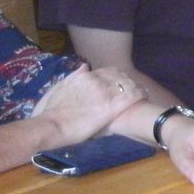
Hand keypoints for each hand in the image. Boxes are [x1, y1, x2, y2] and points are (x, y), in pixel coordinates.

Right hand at [32, 67, 146, 146]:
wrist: (49, 126)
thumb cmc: (49, 112)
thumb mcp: (58, 89)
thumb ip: (73, 77)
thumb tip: (85, 67)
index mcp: (85, 76)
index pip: (108, 71)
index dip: (117, 78)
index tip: (120, 84)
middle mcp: (97, 80)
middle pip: (120, 76)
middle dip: (128, 82)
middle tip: (133, 90)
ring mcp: (105, 92)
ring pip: (128, 84)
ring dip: (135, 88)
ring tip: (142, 94)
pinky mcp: (111, 107)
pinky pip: (133, 96)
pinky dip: (141, 95)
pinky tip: (144, 98)